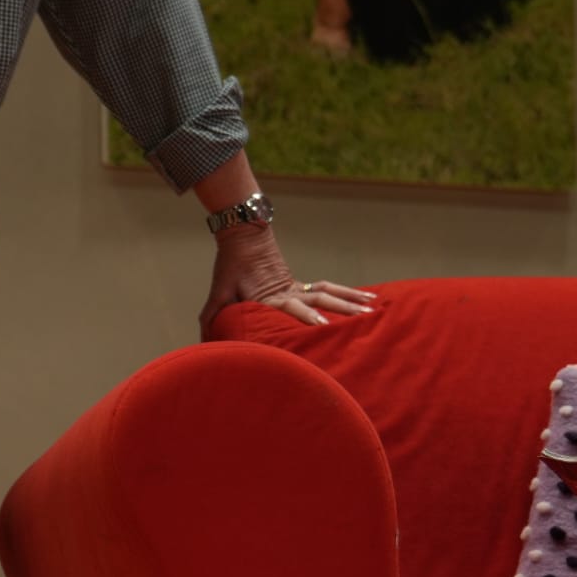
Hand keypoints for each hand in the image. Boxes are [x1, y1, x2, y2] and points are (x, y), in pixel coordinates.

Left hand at [199, 223, 375, 339]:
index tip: (322, 324)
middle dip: (341, 310)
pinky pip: (330, 289)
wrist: (244, 236)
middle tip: (361, 319)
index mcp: (270, 296)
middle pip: (320, 299)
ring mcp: (299, 288)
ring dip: (352, 301)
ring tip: (373, 308)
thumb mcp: (217, 291)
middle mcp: (290, 292)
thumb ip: (212, 316)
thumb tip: (203, 340)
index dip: (306, 315)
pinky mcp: (303, 286)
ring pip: (330, 293)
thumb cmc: (230, 267)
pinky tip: (367, 298)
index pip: (291, 307)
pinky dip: (349, 293)